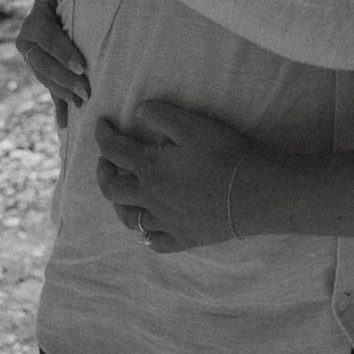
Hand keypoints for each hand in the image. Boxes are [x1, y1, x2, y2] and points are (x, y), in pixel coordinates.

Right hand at [15, 0, 88, 127]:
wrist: (50, 12)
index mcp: (32, 28)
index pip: (49, 42)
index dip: (64, 53)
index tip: (82, 65)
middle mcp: (29, 49)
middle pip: (47, 66)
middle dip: (67, 79)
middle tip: (87, 89)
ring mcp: (35, 65)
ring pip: (48, 82)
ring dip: (65, 94)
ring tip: (82, 104)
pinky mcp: (44, 76)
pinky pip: (50, 93)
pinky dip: (58, 109)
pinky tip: (64, 124)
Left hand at [95, 101, 256, 251]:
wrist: (251, 193)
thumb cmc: (223, 154)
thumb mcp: (192, 124)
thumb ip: (162, 115)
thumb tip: (139, 111)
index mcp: (149, 168)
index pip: (114, 150)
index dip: (103, 135)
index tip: (102, 124)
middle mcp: (150, 198)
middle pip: (112, 189)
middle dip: (104, 171)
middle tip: (106, 160)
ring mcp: (165, 222)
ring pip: (130, 219)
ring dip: (120, 204)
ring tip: (123, 194)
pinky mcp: (183, 238)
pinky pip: (156, 242)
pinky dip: (148, 236)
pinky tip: (150, 230)